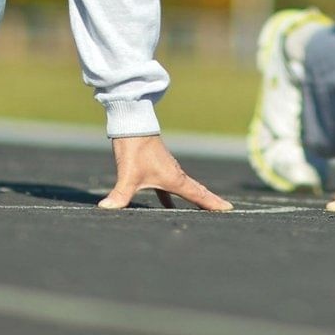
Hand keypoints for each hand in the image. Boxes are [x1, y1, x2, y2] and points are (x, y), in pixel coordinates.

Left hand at [98, 134, 231, 209]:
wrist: (133, 123)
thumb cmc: (135, 147)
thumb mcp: (128, 174)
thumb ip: (120, 195)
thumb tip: (105, 209)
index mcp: (174, 178)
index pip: (198, 194)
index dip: (213, 203)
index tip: (229, 208)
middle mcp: (175, 174)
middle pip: (197, 192)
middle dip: (209, 203)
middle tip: (224, 211)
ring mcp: (167, 170)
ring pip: (186, 188)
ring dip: (194, 199)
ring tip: (201, 211)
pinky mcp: (157, 168)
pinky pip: (170, 188)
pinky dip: (172, 198)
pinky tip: (167, 207)